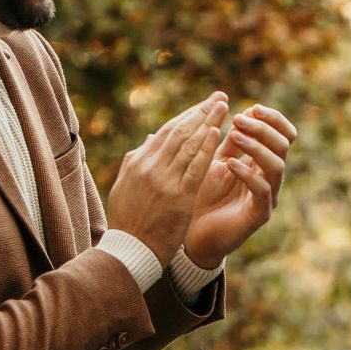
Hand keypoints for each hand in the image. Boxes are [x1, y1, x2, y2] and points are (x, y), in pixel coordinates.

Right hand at [106, 94, 227, 258]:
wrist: (129, 251)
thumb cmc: (128, 222)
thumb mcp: (126, 187)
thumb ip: (137, 161)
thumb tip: (151, 139)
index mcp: (138, 162)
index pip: (167, 132)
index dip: (188, 116)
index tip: (204, 105)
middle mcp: (150, 166)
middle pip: (180, 132)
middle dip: (202, 112)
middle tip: (220, 98)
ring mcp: (164, 181)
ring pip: (188, 144)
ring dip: (208, 123)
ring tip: (224, 107)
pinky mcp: (178, 197)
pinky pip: (195, 167)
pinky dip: (206, 148)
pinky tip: (218, 133)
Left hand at [184, 104, 295, 263]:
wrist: (192, 234)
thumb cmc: (201, 196)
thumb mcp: (212, 160)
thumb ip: (224, 139)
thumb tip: (229, 107)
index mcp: (261, 161)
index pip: (282, 134)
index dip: (272, 118)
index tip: (251, 108)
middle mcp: (269, 178)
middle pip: (284, 145)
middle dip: (262, 127)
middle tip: (238, 119)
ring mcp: (267, 197)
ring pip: (277, 165)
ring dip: (255, 146)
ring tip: (232, 136)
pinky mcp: (259, 216)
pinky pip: (262, 191)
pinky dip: (246, 174)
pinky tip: (228, 164)